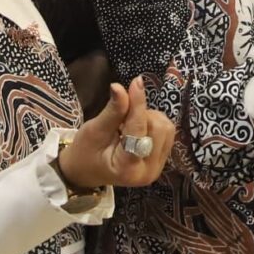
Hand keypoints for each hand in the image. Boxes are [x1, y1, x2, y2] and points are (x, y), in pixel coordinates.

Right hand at [57, 75, 174, 191]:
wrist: (86, 170)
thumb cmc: (86, 152)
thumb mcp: (94, 130)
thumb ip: (112, 111)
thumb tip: (119, 87)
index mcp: (127, 168)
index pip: (138, 130)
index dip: (138, 103)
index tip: (136, 82)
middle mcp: (148, 172)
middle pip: (158, 128)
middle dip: (141, 113)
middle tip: (122, 115)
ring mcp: (157, 168)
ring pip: (166, 128)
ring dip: (148, 117)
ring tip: (127, 123)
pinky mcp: (162, 160)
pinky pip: (167, 132)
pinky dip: (153, 123)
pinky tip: (137, 127)